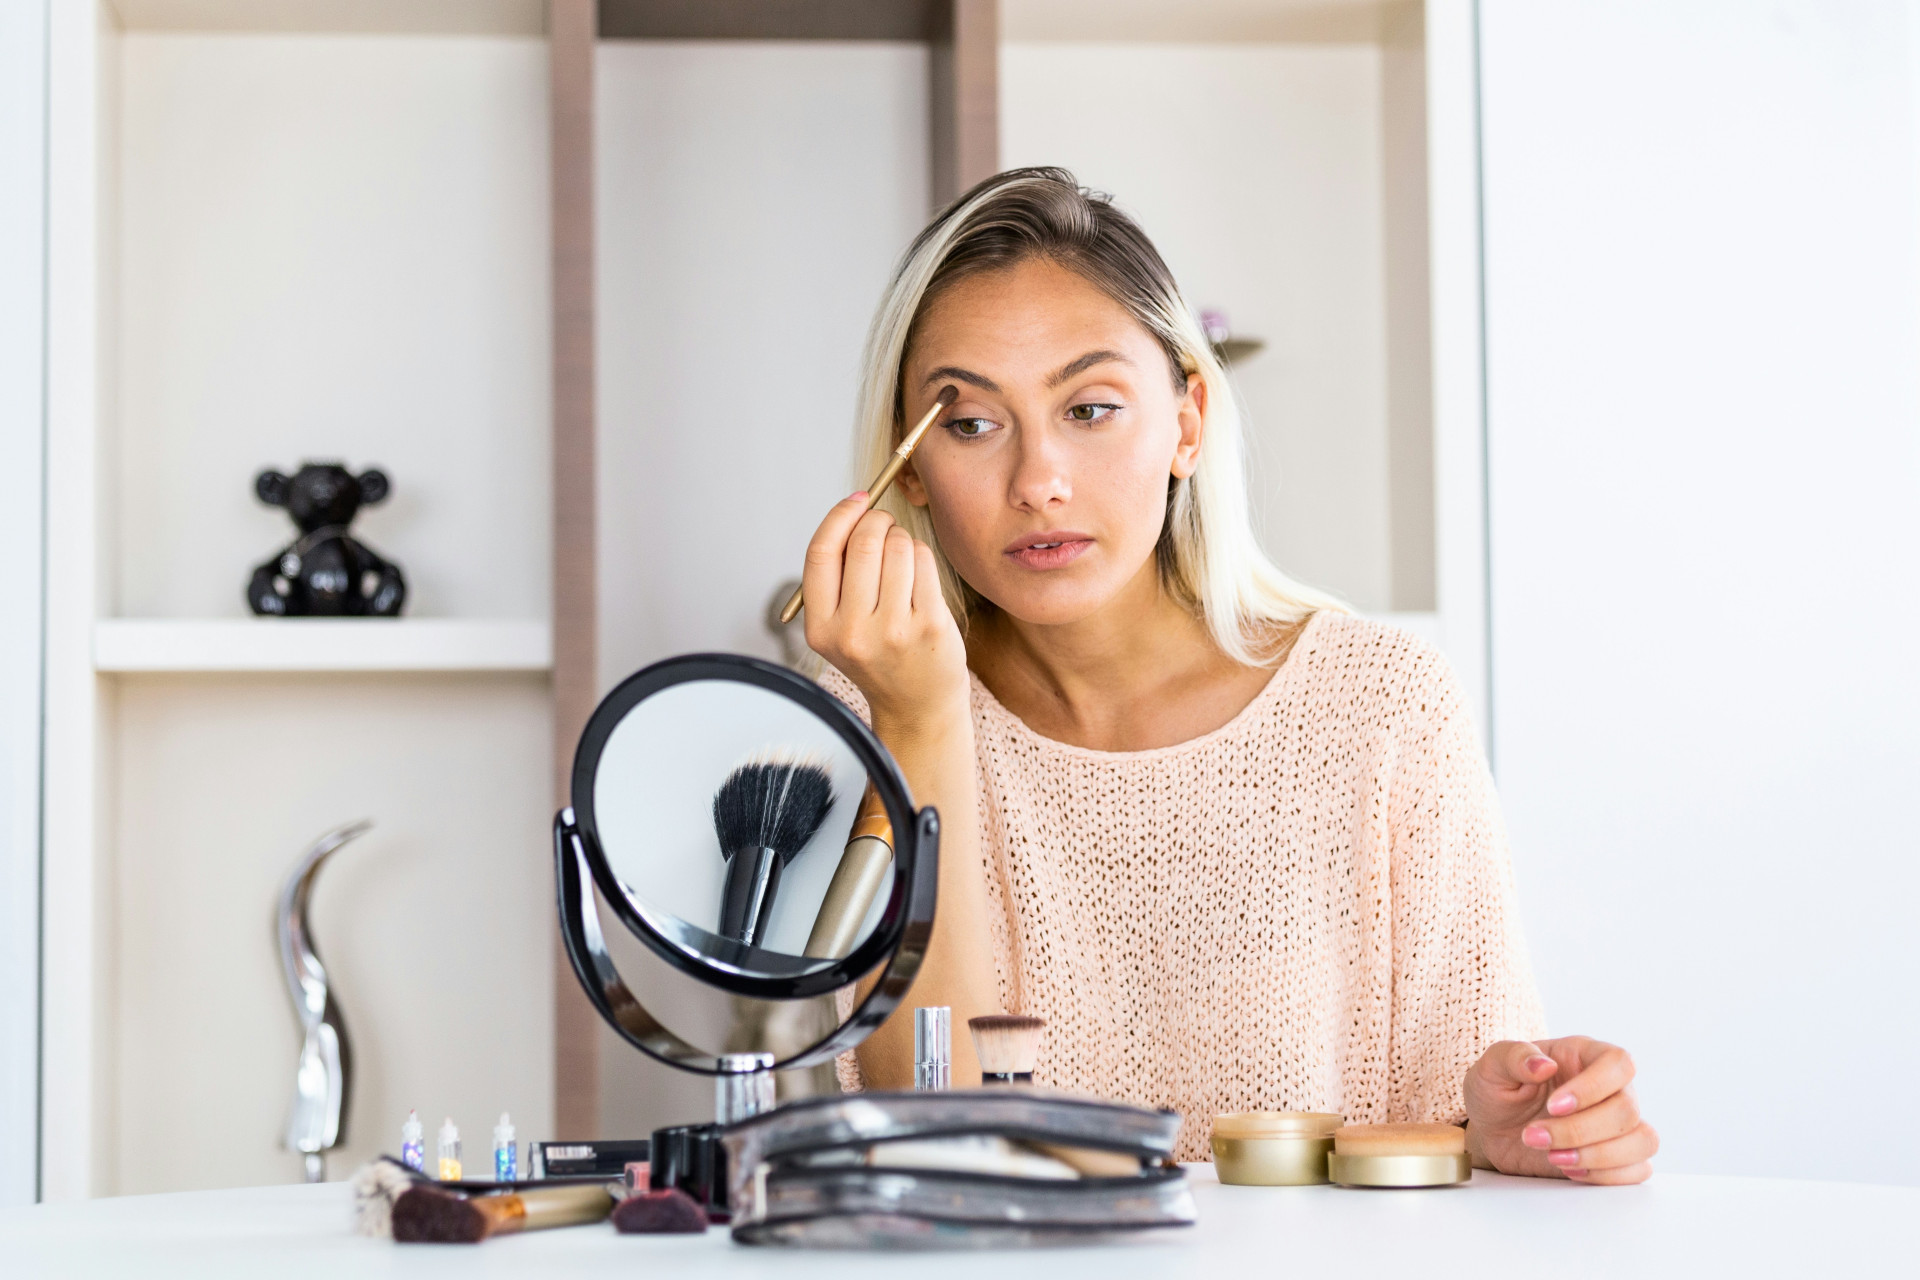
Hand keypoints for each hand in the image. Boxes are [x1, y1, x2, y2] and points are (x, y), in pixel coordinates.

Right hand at [801, 493, 969, 733]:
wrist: (917, 706)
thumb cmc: (880, 656)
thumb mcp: (840, 626)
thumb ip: (839, 576)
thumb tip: (856, 509)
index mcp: (820, 628)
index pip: (821, 553)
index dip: (840, 517)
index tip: (858, 500)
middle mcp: (852, 632)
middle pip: (862, 544)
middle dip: (878, 522)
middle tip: (885, 527)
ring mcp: (893, 630)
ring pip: (898, 547)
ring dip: (902, 540)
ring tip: (902, 560)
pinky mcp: (929, 626)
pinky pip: (924, 562)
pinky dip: (922, 556)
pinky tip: (919, 575)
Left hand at [1464, 1036, 1657, 1183]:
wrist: (1492, 1130)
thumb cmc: (1496, 1091)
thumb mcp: (1491, 1067)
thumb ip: (1513, 1058)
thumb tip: (1544, 1065)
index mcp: (1585, 1056)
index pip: (1618, 1063)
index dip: (1593, 1087)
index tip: (1553, 1106)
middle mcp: (1611, 1088)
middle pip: (1627, 1109)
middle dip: (1579, 1131)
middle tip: (1533, 1136)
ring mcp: (1618, 1124)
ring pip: (1643, 1141)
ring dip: (1599, 1156)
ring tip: (1554, 1158)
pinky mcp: (1617, 1157)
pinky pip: (1639, 1169)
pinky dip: (1607, 1176)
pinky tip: (1569, 1171)